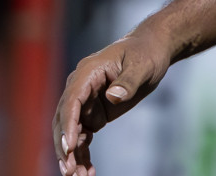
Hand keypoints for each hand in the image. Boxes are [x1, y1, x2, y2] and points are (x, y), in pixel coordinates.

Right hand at [53, 29, 170, 175]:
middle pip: (64, 120)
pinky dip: (83, 155)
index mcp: (88, 72)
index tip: (70, 146)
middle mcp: (80, 88)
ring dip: (72, 156)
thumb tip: (114, 96)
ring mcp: (85, 103)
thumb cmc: (146, 53)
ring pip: (71, 133)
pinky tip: (88, 171)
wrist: (151, 51)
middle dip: (65, 146)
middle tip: (69, 170)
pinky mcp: (93, 114)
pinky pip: (83, 137)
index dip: (68, 124)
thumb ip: (129, 81)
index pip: (71, 100)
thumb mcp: (142, 65)